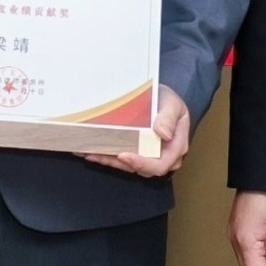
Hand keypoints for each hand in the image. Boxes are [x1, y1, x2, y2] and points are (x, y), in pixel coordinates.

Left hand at [76, 85, 192, 178]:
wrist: (160, 97)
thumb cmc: (168, 101)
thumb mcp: (172, 104)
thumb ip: (168, 118)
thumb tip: (164, 135)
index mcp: (175, 147)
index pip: (161, 164)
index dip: (142, 163)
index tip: (123, 156)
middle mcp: (162, 156)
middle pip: (142, 169)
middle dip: (119, 164)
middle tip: (99, 154)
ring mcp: (148, 156)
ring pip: (128, 166)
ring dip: (109, 161)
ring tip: (90, 153)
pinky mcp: (136, 152)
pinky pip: (121, 159)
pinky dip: (107, 156)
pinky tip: (91, 152)